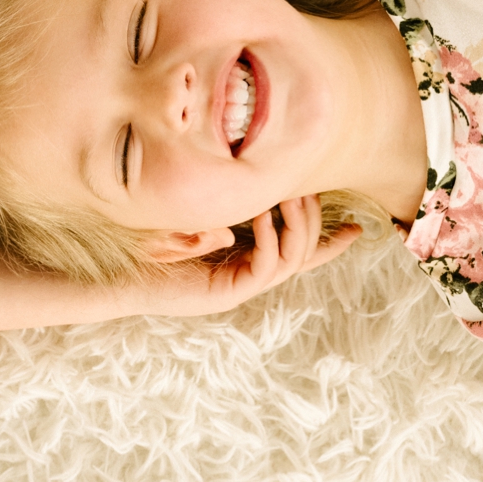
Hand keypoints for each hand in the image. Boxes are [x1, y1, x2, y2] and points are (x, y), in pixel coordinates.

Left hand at [150, 196, 363, 316]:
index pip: (300, 254)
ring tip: (293, 195)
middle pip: (304, 253)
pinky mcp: (227, 293)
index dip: (330, 244)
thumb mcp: (197, 219)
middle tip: (312, 188)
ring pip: (292, 259)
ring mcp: (241, 287)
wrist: (123, 277)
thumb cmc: (153, 247)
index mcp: (247, 261)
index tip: (359, 229)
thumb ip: (227, 212)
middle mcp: (250, 277)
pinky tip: (262, 214)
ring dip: (297, 225)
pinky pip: (265, 266)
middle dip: (315, 221)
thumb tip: (252, 203)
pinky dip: (269, 238)